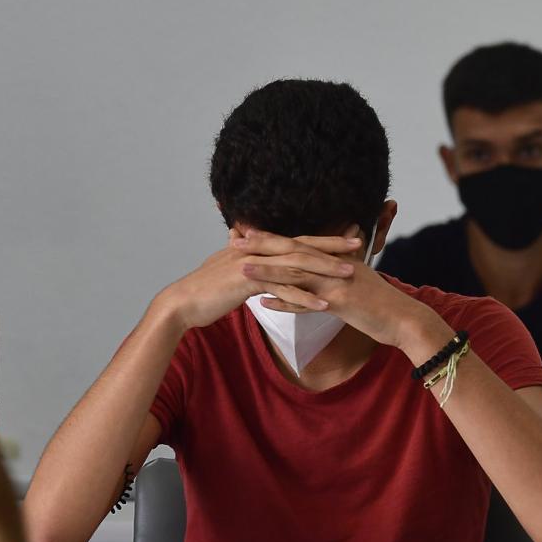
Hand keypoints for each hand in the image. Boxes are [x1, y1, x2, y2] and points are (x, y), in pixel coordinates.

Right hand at [154, 228, 358, 331]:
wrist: (182, 303)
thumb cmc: (204, 290)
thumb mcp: (224, 266)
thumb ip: (238, 253)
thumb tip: (238, 239)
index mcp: (256, 246)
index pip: (295, 239)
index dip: (320, 238)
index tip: (344, 237)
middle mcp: (257, 250)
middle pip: (301, 245)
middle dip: (331, 245)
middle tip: (359, 244)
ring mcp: (253, 264)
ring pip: (296, 264)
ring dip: (325, 269)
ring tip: (351, 274)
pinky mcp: (247, 281)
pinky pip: (282, 289)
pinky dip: (304, 297)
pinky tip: (324, 305)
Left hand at [237, 227, 443, 350]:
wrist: (406, 321)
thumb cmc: (381, 306)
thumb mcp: (356, 285)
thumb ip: (333, 278)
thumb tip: (311, 279)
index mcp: (338, 258)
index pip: (300, 243)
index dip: (273, 237)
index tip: (248, 232)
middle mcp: (336, 265)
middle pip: (294, 250)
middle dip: (263, 245)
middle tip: (234, 240)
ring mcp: (339, 282)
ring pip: (298, 273)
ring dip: (268, 271)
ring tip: (240, 269)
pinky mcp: (343, 301)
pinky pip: (310, 301)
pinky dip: (287, 302)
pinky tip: (264, 304)